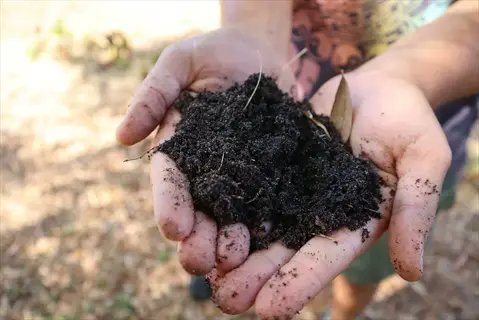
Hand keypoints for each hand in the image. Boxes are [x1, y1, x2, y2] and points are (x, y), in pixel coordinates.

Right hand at [116, 29, 294, 275]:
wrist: (259, 50)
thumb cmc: (212, 51)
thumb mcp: (179, 63)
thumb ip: (152, 95)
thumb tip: (121, 136)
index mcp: (180, 144)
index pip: (169, 179)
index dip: (169, 203)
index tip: (173, 229)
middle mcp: (206, 165)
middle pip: (198, 205)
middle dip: (197, 236)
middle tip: (199, 263)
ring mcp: (238, 170)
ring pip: (230, 211)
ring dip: (228, 239)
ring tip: (231, 262)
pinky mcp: (268, 168)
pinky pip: (267, 196)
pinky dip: (265, 219)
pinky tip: (268, 239)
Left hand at [207, 69, 451, 318]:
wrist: (379, 84)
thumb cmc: (409, 119)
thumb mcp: (424, 157)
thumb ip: (415, 208)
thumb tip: (413, 272)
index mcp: (354, 219)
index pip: (327, 255)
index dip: (300, 281)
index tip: (270, 310)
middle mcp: (319, 211)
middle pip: (286, 247)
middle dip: (256, 275)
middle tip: (226, 301)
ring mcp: (295, 187)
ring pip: (261, 221)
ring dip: (234, 247)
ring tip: (202, 271)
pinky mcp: (275, 161)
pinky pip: (250, 182)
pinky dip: (228, 202)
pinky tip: (201, 218)